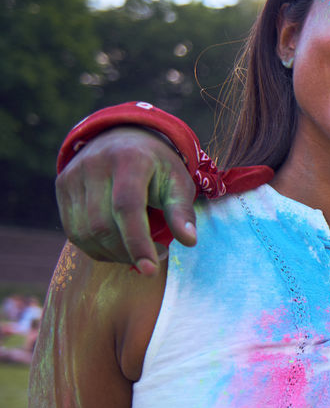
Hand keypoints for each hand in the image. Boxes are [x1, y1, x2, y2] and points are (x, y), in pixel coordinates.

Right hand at [54, 125, 197, 273]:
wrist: (123, 138)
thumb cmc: (157, 166)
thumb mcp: (178, 181)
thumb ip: (182, 211)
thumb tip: (189, 241)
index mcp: (129, 159)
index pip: (127, 207)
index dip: (137, 241)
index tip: (151, 269)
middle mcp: (95, 164)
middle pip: (102, 224)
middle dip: (127, 252)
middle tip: (153, 260)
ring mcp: (73, 175)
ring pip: (84, 232)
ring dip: (112, 254)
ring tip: (137, 254)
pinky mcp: (62, 186)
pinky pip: (73, 231)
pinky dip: (96, 249)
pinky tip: (118, 249)